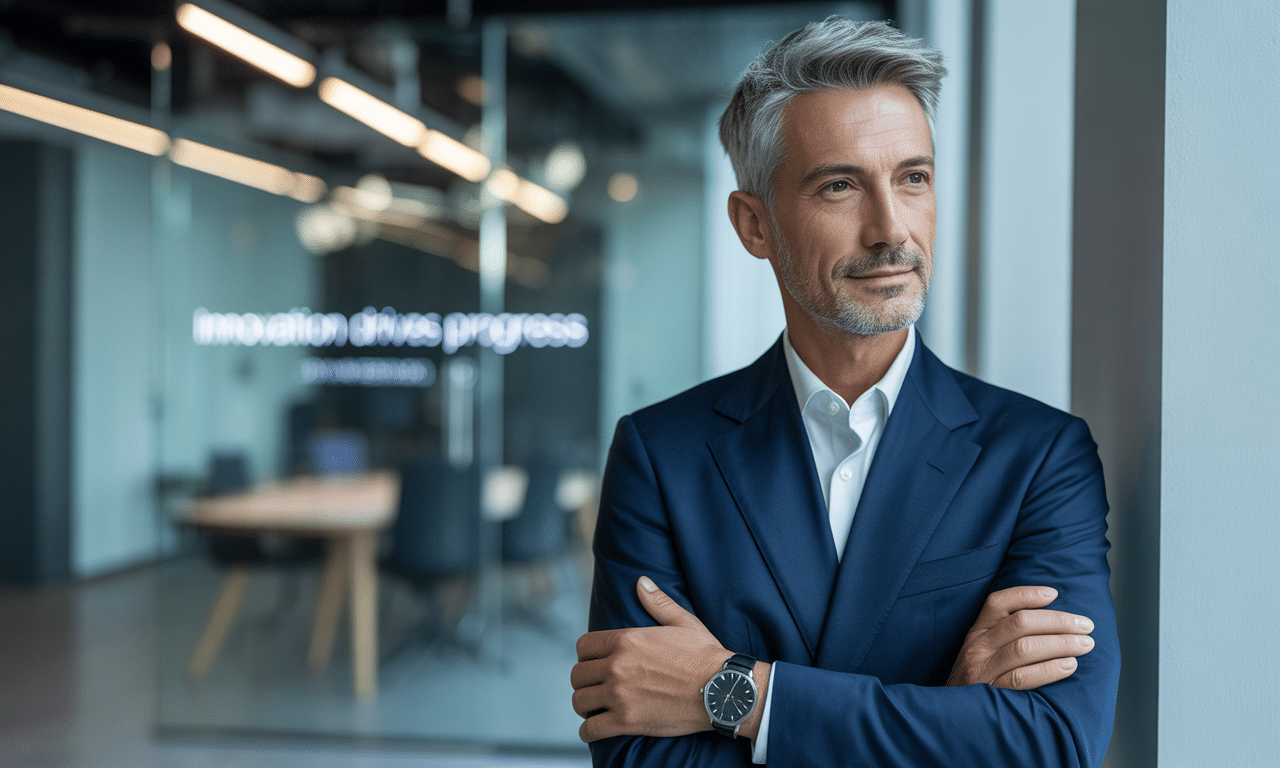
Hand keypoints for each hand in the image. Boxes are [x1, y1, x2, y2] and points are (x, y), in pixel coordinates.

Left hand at [571, 577, 748, 742]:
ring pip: (580, 701)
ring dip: (586, 705)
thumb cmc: (705, 655)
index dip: (587, 656)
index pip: (583, 647)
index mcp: (626, 640)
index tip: (595, 664)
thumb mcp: (683, 622)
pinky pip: (590, 729)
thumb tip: (641, 582)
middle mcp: (617, 666)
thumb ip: (658, 602)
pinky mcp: (626, 722)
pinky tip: (596, 728)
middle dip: (585, 681)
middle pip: (577, 675)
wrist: (722, 690)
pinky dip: (589, 731)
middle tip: (597, 687)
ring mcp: (620, 695)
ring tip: (596, 707)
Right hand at [947, 586, 1094, 688]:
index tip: (1055, 594)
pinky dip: (1049, 670)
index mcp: (976, 633)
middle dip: (1058, 621)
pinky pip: (1022, 678)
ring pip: (1024, 648)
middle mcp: (977, 648)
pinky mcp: (991, 693)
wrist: (952, 719)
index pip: (998, 603)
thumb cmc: (977, 683)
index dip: (1027, 594)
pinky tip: (1070, 666)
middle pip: (1020, 623)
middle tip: (1086, 626)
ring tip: (1085, 645)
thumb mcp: (981, 653)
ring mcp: (982, 670)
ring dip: (1060, 643)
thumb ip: (1003, 637)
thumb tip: (1051, 620)